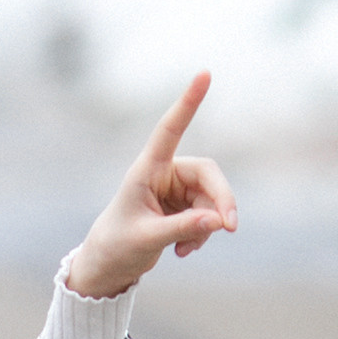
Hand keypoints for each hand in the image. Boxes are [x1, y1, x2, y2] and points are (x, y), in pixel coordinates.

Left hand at [65, 74, 237, 297]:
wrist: (108, 265)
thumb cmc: (117, 246)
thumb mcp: (148, 239)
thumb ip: (181, 228)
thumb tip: (219, 221)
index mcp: (146, 169)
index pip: (170, 130)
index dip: (188, 102)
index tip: (205, 73)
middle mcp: (164, 173)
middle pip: (208, 174)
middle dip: (221, 200)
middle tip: (230, 228)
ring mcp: (176, 189)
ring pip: (210, 199)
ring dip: (207, 225)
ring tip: (186, 250)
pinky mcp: (184, 206)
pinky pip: (207, 215)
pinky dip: (201, 234)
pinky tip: (183, 251)